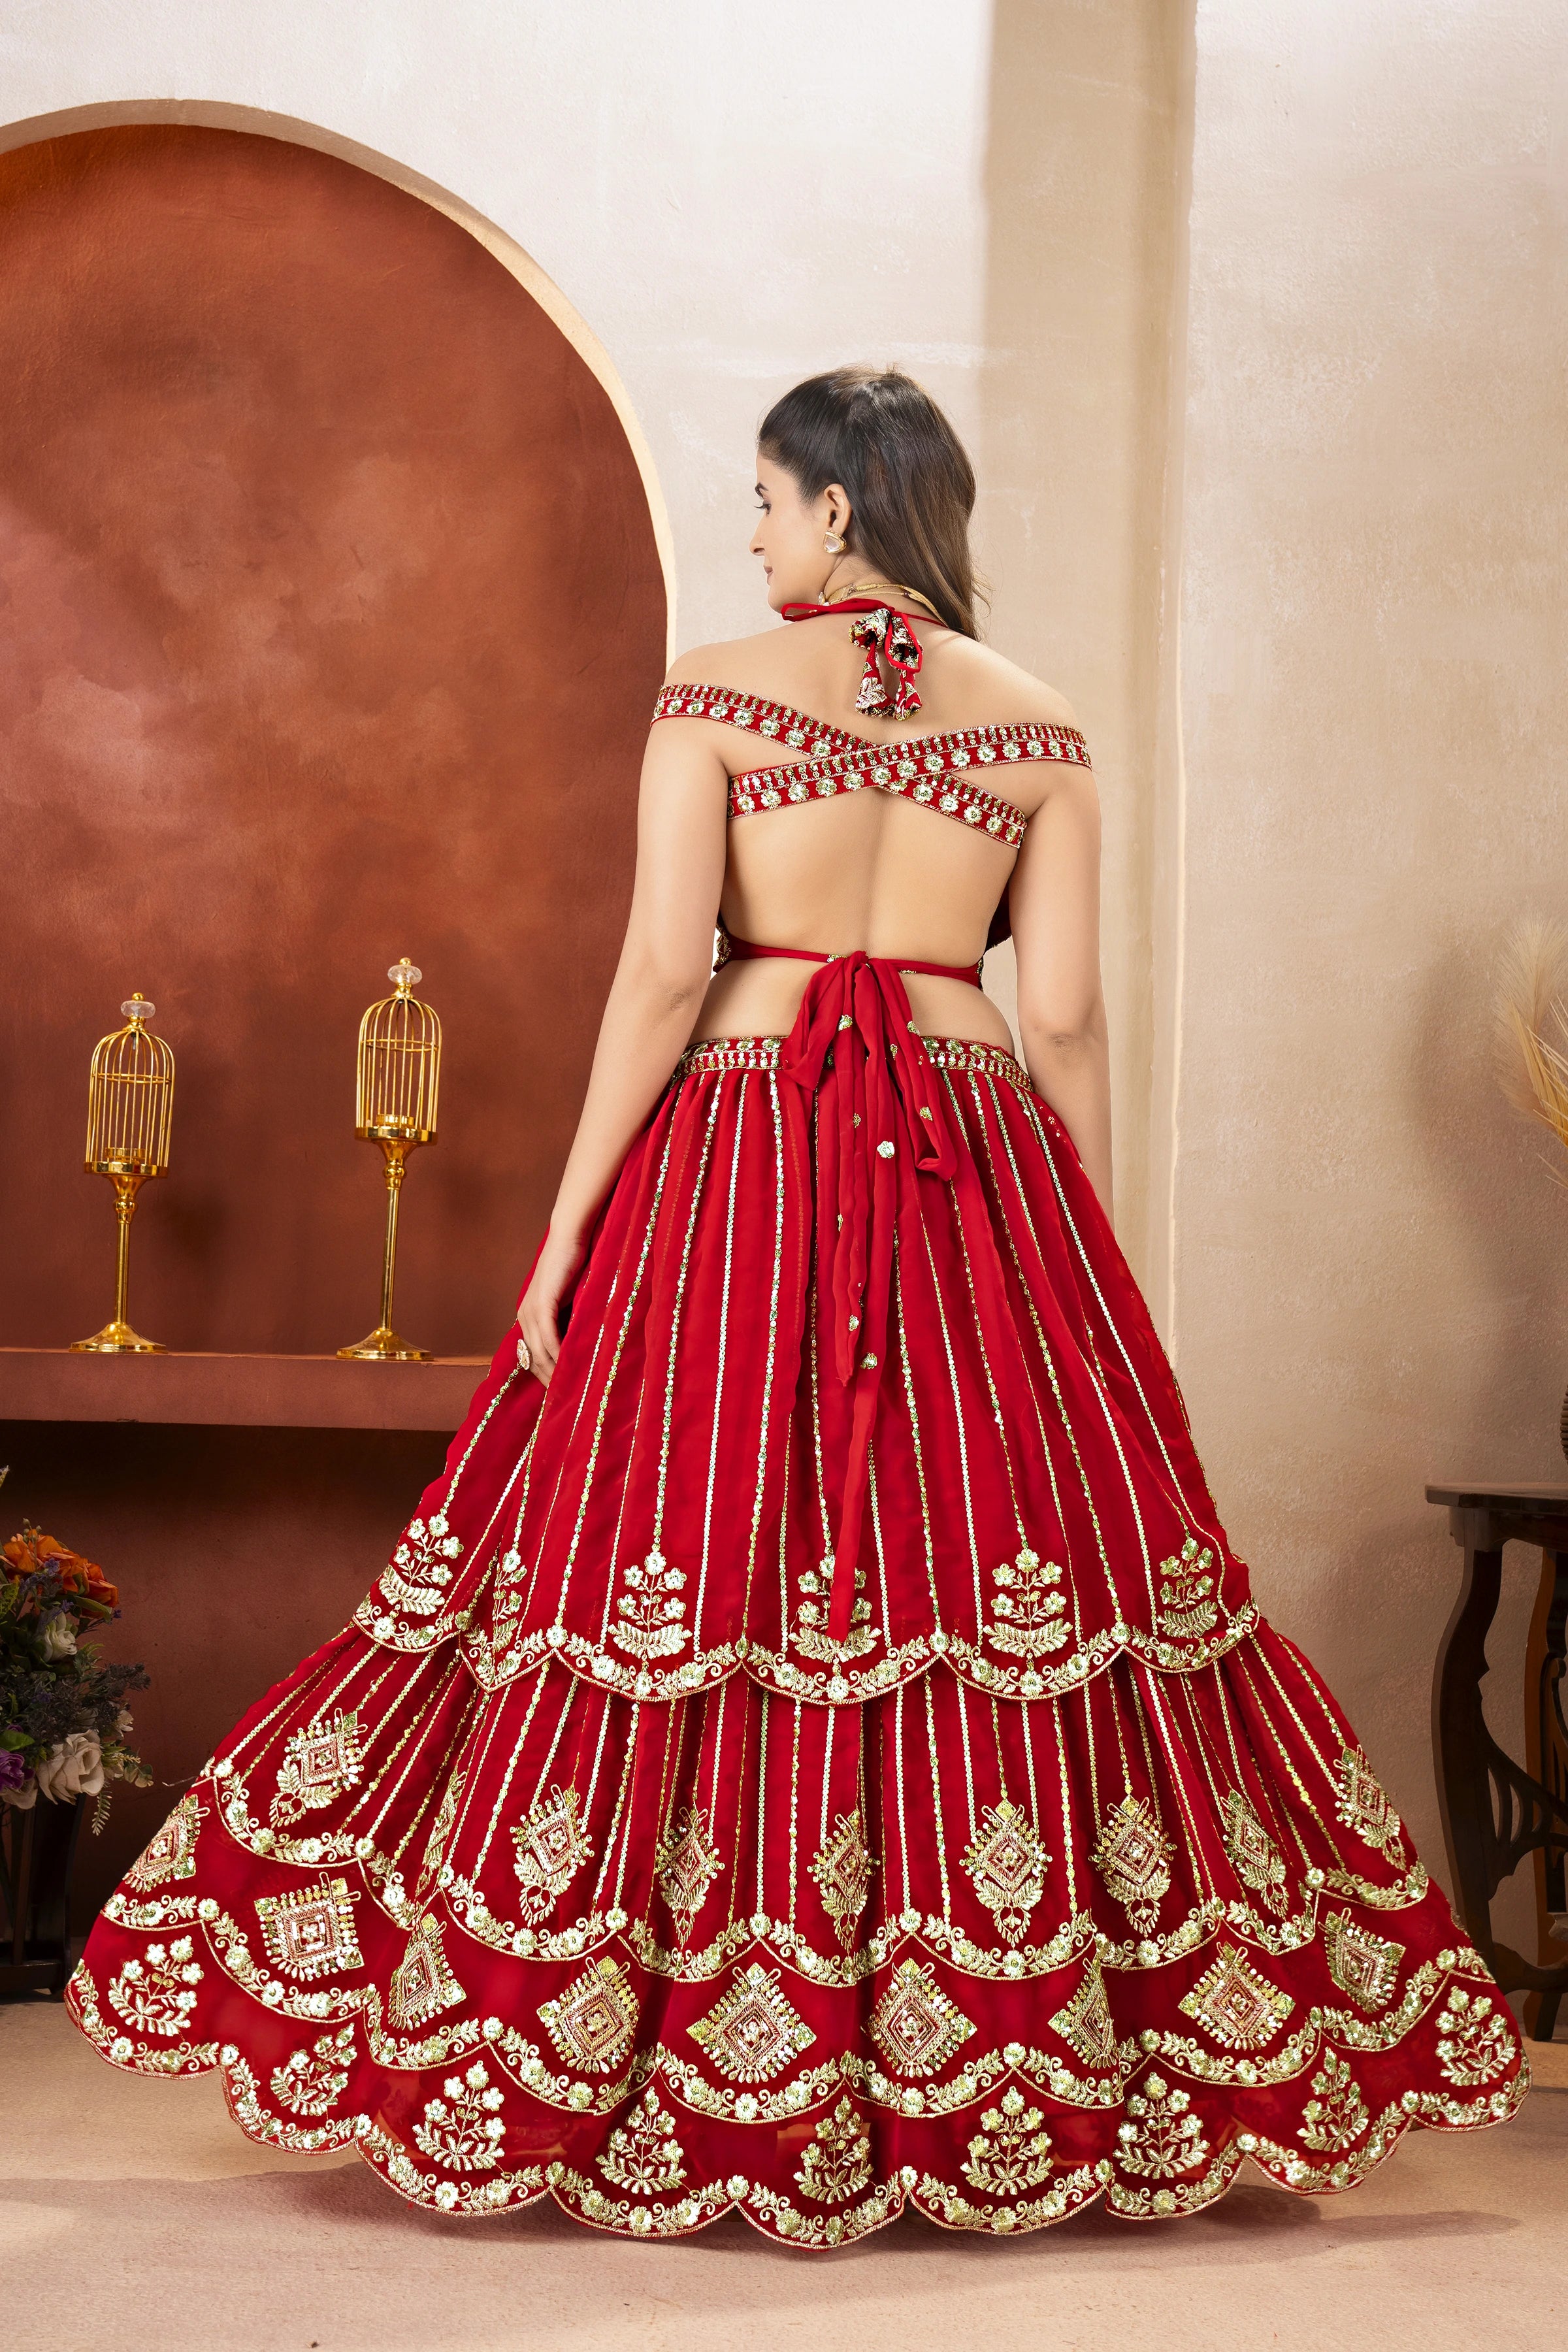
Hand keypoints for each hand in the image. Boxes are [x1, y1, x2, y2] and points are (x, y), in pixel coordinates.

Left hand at [515, 1225, 585, 1387]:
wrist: (570, 1238)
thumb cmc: (575, 1266)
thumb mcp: (569, 1301)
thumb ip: (569, 1321)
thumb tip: (580, 1347)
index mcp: (528, 1317)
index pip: (532, 1356)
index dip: (545, 1376)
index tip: (561, 1393)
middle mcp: (524, 1316)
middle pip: (533, 1359)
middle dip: (549, 1380)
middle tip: (567, 1400)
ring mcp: (530, 1310)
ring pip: (540, 1352)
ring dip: (554, 1372)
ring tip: (571, 1389)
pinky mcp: (542, 1304)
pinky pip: (548, 1338)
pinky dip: (558, 1354)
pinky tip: (570, 1366)